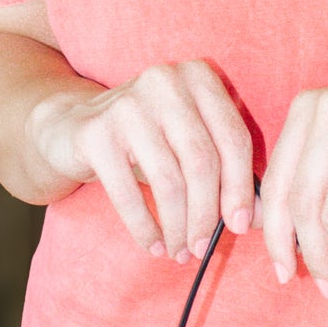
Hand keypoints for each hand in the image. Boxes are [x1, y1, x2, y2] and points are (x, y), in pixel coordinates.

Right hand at [27, 60, 254, 262]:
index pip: (233, 138)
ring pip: (169, 181)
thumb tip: (257, 217)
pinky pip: (128, 193)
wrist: (70, 127)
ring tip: (179, 251)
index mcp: (197, 75)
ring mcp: (127, 105)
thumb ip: (225, 170)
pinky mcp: (95, 133)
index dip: (240, 187)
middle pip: (202, 161)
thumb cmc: (145, 140)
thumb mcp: (187, 143)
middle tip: (204, 248)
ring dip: (178, 227)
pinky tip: (153, 245)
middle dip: (207, 214)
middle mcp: (164, 81)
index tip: (239, 227)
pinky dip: (144, 227)